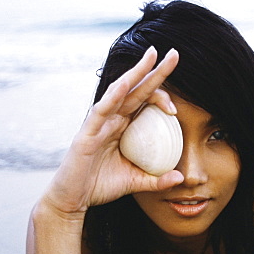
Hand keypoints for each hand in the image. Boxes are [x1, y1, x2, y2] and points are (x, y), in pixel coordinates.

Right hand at [40, 47, 183, 215]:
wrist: (72, 200)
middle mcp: (112, 119)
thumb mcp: (135, 182)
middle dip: (154, 70)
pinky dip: (112, 96)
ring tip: (152, 55)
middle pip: (136, 88)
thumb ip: (157, 180)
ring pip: (119, 91)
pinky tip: (125, 84)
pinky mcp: (87, 133)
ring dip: (136, 72)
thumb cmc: (100, 186)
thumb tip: (180, 179)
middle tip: (173, 53)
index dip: (162, 97)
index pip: (144, 101)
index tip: (176, 110)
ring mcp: (98, 123)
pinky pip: (100, 111)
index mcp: (123, 126)